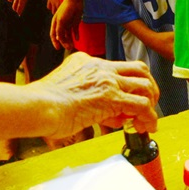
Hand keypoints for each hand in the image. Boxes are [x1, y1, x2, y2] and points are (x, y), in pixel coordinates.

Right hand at [36, 51, 158, 135]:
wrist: (37, 106)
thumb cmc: (43, 105)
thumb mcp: (65, 92)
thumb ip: (87, 100)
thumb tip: (107, 116)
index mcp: (87, 62)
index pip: (116, 68)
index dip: (125, 85)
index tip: (123, 104)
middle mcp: (101, 67)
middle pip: (138, 69)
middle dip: (148, 86)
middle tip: (148, 103)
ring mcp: (108, 81)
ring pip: (145, 85)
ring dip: (151, 102)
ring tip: (148, 119)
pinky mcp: (113, 98)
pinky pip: (142, 106)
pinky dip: (149, 117)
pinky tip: (147, 127)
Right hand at [50, 0, 81, 49]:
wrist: (75, 1)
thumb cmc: (66, 9)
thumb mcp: (61, 20)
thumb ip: (59, 30)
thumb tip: (59, 39)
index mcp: (55, 23)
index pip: (53, 35)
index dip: (55, 42)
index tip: (58, 48)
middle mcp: (61, 25)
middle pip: (62, 36)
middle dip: (64, 43)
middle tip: (69, 48)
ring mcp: (68, 24)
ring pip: (68, 35)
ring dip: (70, 41)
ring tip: (72, 46)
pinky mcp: (75, 22)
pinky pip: (75, 31)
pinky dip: (76, 35)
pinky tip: (77, 39)